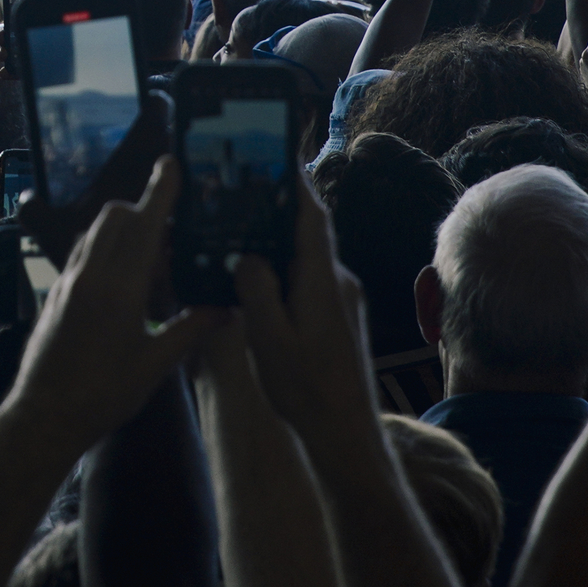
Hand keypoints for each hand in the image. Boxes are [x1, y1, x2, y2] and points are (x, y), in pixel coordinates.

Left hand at [3, 161, 220, 450]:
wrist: (45, 415)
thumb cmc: (104, 395)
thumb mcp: (155, 365)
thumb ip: (190, 329)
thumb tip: (226, 308)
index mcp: (119, 289)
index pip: (142, 225)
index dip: (159, 192)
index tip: (170, 164)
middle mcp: (89, 276)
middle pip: (114, 217)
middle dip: (142, 208)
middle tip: (171, 225)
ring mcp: (68, 282)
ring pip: (95, 232)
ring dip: (122, 227)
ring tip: (151, 253)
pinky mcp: (56, 293)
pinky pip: (82, 253)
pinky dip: (104, 247)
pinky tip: (123, 277)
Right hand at [228, 176, 378, 443]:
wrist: (346, 435)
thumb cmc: (307, 390)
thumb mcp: (268, 339)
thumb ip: (255, 289)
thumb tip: (247, 256)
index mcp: (322, 280)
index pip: (310, 214)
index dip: (293, 180)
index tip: (276, 151)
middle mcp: (338, 282)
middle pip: (307, 231)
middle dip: (277, 208)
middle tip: (243, 188)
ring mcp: (342, 301)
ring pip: (306, 258)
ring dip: (278, 244)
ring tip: (241, 233)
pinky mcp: (339, 320)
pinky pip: (308, 281)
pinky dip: (284, 272)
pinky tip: (258, 283)